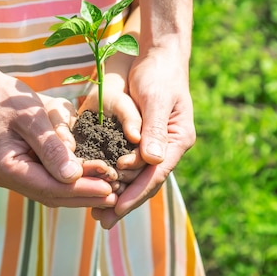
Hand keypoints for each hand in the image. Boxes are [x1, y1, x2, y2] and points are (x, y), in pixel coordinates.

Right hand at [0, 74, 116, 207]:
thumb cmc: (8, 98)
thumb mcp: (32, 117)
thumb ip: (51, 146)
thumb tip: (72, 176)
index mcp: (6, 167)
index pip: (50, 187)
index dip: (81, 190)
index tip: (108, 188)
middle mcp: (9, 177)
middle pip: (53, 195)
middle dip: (85, 196)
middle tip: (116, 195)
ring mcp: (16, 175)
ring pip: (53, 191)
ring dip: (82, 192)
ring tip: (111, 191)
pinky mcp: (26, 167)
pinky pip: (52, 180)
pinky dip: (73, 180)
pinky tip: (95, 178)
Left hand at [93, 46, 195, 228]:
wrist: (159, 56)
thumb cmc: (159, 74)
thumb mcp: (156, 99)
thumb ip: (155, 129)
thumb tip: (153, 160)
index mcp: (178, 139)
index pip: (156, 174)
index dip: (136, 193)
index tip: (116, 208)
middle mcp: (169, 146)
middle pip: (147, 181)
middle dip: (125, 200)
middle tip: (102, 220)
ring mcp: (157, 144)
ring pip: (138, 176)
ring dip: (119, 193)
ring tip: (98, 213)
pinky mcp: (144, 139)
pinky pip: (130, 164)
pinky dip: (116, 177)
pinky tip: (101, 187)